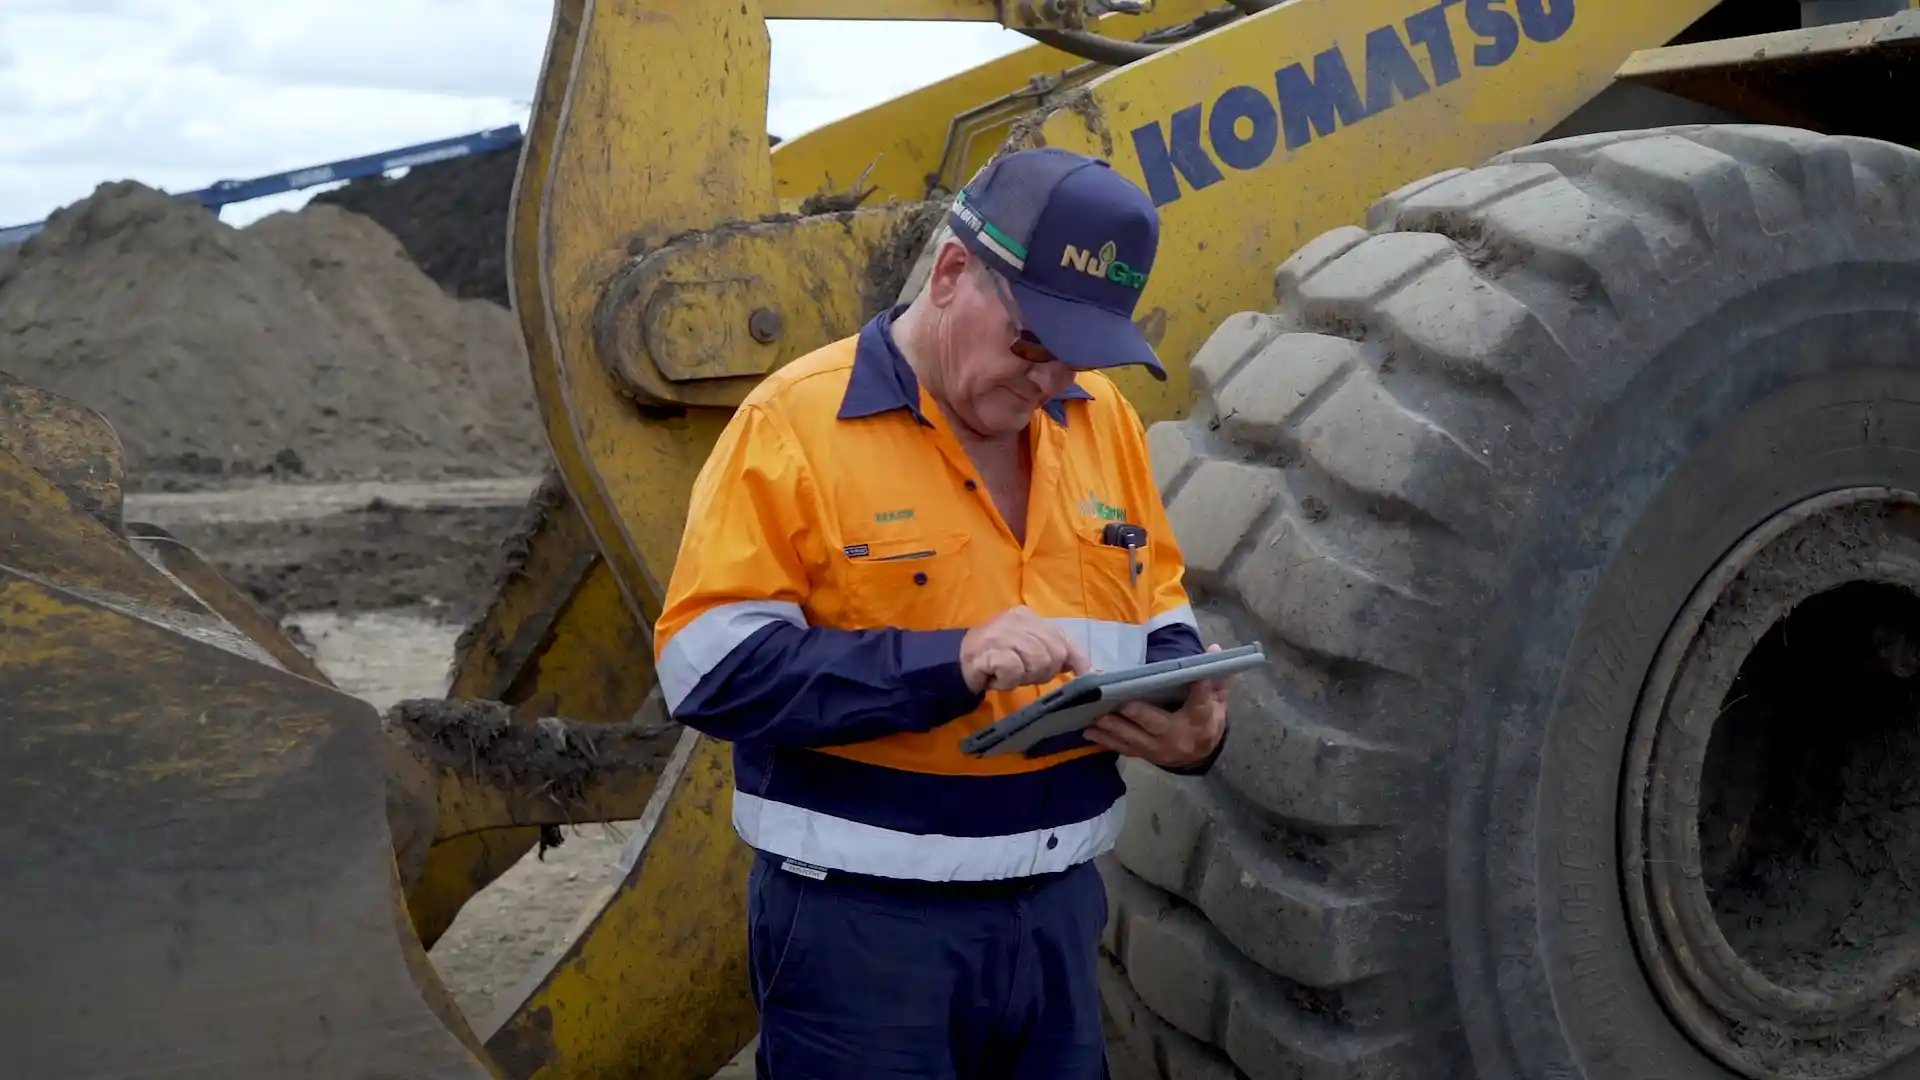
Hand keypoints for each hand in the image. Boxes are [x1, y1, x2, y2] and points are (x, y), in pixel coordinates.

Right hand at [960, 605, 1092, 693]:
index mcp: (1028, 617)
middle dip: (1043, 671)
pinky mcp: (992, 649)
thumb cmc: (995, 658)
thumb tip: (1086, 668)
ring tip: (1009, 674)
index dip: (1076, 658)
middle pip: (1054, 653)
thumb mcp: (1027, 650)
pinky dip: (1008, 680)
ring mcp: (1004, 633)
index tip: (1087, 674)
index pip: (1062, 637)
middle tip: (1022, 673)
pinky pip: (1015, 671)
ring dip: (1024, 677)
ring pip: (1038, 662)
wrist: (955, 662)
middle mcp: (1018, 620)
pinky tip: (997, 676)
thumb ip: (1051, 652)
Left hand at [1084, 644, 1230, 768]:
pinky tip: (1088, 731)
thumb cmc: (1206, 722)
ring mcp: (1158, 749)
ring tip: (1096, 716)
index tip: (1197, 676)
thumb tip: (1214, 649)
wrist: (1198, 756)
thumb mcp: (1217, 702)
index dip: (1201, 690)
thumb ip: (1215, 678)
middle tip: (1121, 702)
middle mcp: (1178, 737)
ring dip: (1114, 727)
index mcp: (1201, 721)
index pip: (1202, 704)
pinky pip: (1123, 748)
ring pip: (1135, 738)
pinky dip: (1105, 740)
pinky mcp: (1144, 754)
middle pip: (1158, 724)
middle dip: (1139, 714)